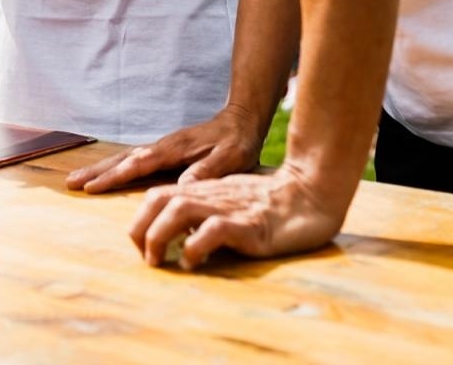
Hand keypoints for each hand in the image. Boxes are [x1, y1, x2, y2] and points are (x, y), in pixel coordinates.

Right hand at [67, 105, 263, 192]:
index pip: (137, 164)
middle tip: (70, 183)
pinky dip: (114, 166)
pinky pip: (132, 159)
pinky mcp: (163, 151)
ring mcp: (160, 147)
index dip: (114, 177)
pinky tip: (104, 173)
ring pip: (123, 157)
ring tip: (76, 180)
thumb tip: (181, 187)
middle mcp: (161, 146)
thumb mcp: (230, 158)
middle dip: (96, 171)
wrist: (241, 122)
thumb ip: (206, 171)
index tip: (92, 187)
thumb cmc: (237, 143)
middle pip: (122, 159)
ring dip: (99, 168)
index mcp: (173, 149)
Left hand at [130, 162, 350, 269]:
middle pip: (158, 199)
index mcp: (205, 190)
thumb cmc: (272, 203)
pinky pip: (213, 230)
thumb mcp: (231, 203)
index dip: (140, 218)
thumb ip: (207, 214)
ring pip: (177, 210)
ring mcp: (228, 207)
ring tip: (157, 261)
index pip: (158, 195)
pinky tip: (192, 262)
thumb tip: (183, 238)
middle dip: (140, 228)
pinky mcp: (248, 223)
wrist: (312, 193)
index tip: (140, 245)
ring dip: (158, 236)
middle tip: (144, 256)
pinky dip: (195, 247)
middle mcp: (211, 195)